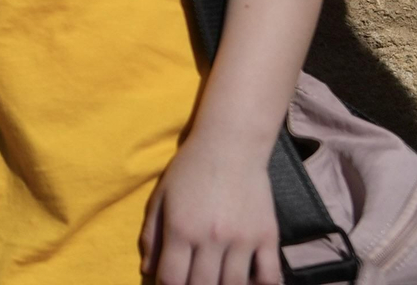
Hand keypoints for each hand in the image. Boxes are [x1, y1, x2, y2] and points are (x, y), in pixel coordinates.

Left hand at [141, 136, 281, 284]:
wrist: (230, 146)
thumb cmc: (189, 170)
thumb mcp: (161, 198)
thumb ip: (151, 235)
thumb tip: (148, 270)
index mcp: (180, 229)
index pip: (172, 279)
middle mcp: (211, 238)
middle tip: (192, 282)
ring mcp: (242, 239)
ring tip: (215, 279)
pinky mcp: (268, 236)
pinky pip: (269, 275)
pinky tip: (249, 281)